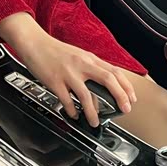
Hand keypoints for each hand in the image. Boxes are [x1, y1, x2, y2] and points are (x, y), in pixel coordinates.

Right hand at [0, 13, 136, 126]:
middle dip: (120, 96)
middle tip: (125, 110)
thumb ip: (89, 74)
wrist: (34, 42)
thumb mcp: (77, 58)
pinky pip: (66, 99)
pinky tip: (74, 115)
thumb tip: (98, 97)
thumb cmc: (55, 52)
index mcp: (89, 59)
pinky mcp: (55, 81)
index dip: (126, 86)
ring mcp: (68, 73)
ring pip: (87, 94)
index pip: (114, 71)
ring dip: (93, 111)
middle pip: (108, 79)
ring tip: (95, 122)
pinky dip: (72, 110)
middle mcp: (82, 64)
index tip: (131, 98)